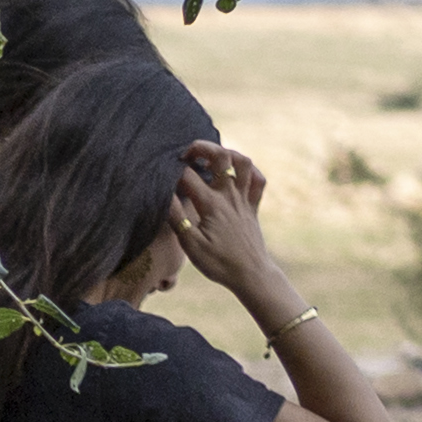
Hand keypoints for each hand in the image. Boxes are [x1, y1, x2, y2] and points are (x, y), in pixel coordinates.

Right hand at [168, 143, 279, 289]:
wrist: (250, 275)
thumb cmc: (219, 263)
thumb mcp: (191, 245)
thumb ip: (177, 218)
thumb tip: (165, 196)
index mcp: (212, 204)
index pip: (188, 177)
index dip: (173, 172)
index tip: (163, 176)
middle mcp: (230, 196)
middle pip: (222, 156)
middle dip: (203, 147)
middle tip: (188, 153)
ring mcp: (244, 199)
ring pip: (244, 162)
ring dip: (228, 153)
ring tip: (213, 157)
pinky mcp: (253, 207)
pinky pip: (258, 181)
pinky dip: (250, 171)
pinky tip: (238, 173)